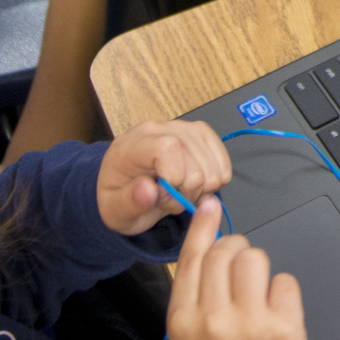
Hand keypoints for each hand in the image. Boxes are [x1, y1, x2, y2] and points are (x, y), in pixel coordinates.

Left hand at [98, 118, 232, 233]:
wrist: (128, 188)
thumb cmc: (121, 198)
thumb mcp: (115, 210)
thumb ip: (129, 202)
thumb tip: (148, 190)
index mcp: (134, 144)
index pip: (168, 147)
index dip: (173, 177)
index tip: (161, 195)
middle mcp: (160, 129)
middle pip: (195, 165)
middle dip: (185, 193)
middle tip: (167, 198)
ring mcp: (184, 129)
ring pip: (212, 168)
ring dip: (199, 190)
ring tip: (177, 192)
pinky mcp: (201, 135)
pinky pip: (223, 164)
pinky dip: (213, 183)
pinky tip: (193, 186)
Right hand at [166, 196, 308, 339]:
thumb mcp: (188, 338)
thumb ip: (192, 289)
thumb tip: (205, 229)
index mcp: (182, 322)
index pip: (191, 257)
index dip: (203, 227)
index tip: (210, 205)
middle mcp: (212, 320)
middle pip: (226, 250)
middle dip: (235, 254)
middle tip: (240, 281)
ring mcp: (250, 324)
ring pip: (255, 257)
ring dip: (258, 270)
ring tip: (256, 299)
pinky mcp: (284, 327)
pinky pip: (284, 280)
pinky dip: (282, 293)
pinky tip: (274, 317)